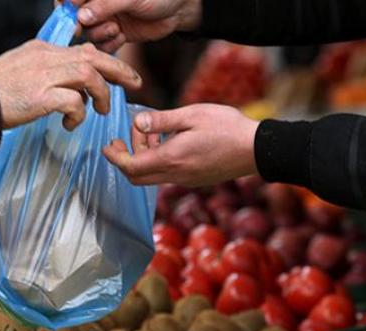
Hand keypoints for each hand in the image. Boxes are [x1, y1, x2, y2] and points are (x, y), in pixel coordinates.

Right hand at [0, 40, 141, 129]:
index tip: (119, 74)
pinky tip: (70, 124)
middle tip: (135, 84)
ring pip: (89, 76)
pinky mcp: (41, 96)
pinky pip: (74, 102)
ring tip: (101, 111)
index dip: (106, 62)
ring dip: (101, 95)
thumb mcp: (21, 71)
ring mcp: (44, 76)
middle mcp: (46, 58)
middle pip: (94, 57)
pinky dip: (79, 114)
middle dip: (119, 70)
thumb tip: (70, 88)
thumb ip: (45, 72)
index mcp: (43, 50)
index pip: (83, 50)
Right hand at [70, 0, 201, 51]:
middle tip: (100, 26)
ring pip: (89, 33)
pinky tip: (121, 37)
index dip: (69, 9)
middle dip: (87, 26)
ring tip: (116, 29)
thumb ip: (105, 5)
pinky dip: (109, 44)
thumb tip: (82, 15)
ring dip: (100, 35)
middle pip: (77, 18)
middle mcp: (98, 3)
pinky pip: (102, 44)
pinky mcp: (115, 34)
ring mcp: (106, 19)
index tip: (75, 19)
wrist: (179, 8)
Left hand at [103, 104, 259, 186]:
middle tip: (126, 137)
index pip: (131, 167)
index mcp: (171, 159)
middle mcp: (175, 175)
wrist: (257, 150)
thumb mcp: (191, 115)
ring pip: (152, 176)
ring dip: (144, 157)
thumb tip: (137, 122)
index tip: (108, 145)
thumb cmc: (227, 128)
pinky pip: (167, 174)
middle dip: (125, 158)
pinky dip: (159, 160)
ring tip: (152, 132)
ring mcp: (186, 180)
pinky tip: (169, 141)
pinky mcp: (195, 179)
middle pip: (137, 177)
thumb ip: (161, 121)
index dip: (115, 157)